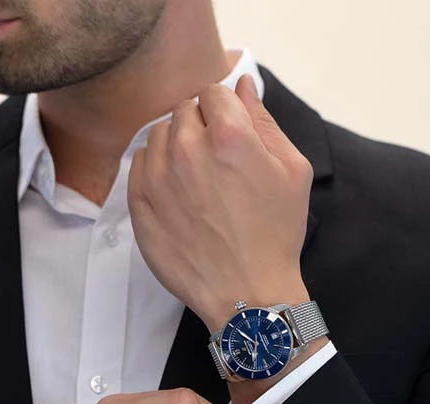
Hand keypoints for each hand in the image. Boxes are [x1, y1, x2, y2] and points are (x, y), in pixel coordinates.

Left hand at [127, 74, 312, 332]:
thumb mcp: (291, 171)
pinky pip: (138, 164)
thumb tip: (239, 85)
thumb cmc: (275, 234)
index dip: (223, 110)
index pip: (212, 92)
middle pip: (182, 112)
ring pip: (157, 135)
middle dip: (198, 127)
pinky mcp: (138, 203)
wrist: (244, 293)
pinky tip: (173, 192)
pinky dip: (153, 169)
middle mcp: (186, 148)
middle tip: (213, 161)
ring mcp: (157, 177)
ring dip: (172, 146)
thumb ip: (264, 120)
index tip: (228, 134)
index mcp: (228, 134)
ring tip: (192, 177)